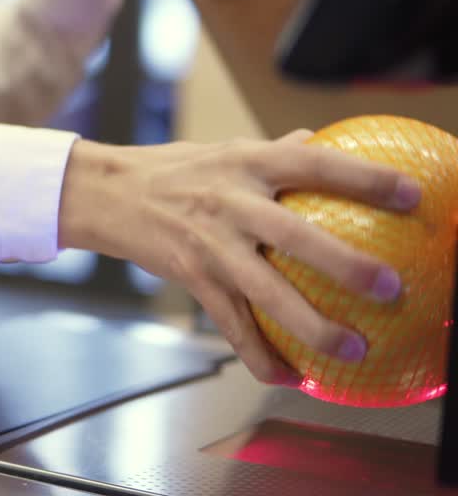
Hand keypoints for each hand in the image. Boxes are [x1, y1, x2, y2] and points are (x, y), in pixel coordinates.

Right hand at [57, 130, 419, 384]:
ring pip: (265, 293)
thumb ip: (275, 152)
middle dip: (345, 264)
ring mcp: (210, 245)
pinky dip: (261, 356)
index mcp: (245, 164)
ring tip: (354, 351)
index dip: (364, 178)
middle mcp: (230, 203)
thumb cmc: (174, 170)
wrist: (107, 193)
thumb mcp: (224, 150)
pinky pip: (232, 326)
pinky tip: (291, 377)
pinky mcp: (192, 278)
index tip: (412, 194)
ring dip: (311, 326)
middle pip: (295, 236)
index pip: (313, 164)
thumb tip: (322, 141)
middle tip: (391, 288)